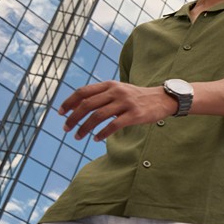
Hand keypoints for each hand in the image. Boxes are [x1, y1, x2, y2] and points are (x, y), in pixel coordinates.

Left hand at [59, 81, 176, 141]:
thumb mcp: (119, 90)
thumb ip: (102, 95)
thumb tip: (78, 106)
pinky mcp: (134, 115)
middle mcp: (116, 91)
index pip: (83, 92)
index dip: (69, 102)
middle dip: (73, 118)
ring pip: (97, 116)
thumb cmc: (137, 97)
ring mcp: (125, 103)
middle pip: (87, 104)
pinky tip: (96, 139)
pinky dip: (102, 133)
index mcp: (109, 85)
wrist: (163, 99)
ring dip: (84, 128)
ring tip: (78, 136)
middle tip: (66, 128)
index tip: (60, 113)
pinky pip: (113, 125)